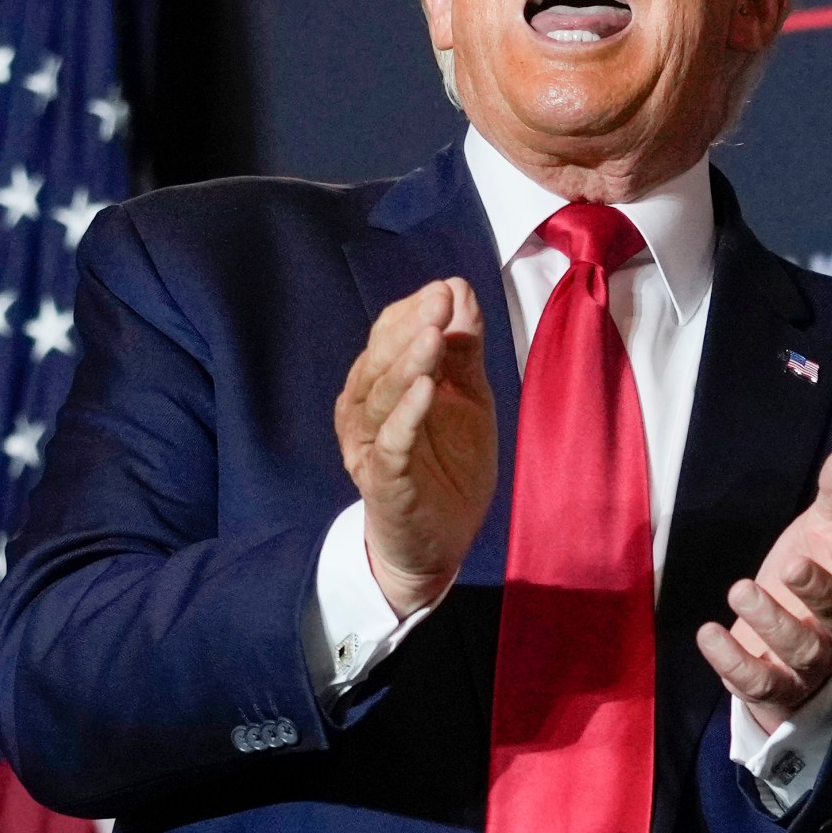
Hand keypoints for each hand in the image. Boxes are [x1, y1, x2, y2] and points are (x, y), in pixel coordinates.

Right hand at [334, 278, 497, 616]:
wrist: (438, 543)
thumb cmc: (448, 465)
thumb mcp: (467, 398)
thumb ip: (463, 349)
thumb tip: (459, 289)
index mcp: (380, 385)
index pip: (388, 336)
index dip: (413, 311)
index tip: (447, 289)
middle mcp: (364, 410)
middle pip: (380, 360)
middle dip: (411, 327)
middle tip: (440, 300)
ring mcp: (370, 445)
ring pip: (381, 397)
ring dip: (408, 364)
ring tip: (432, 336)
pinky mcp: (383, 479)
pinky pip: (391, 443)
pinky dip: (407, 415)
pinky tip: (427, 390)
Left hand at [696, 444, 831, 732]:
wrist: (789, 633)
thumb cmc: (817, 570)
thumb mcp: (825, 529)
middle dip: (816, 591)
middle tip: (789, 565)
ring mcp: (814, 663)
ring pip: (802, 651)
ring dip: (771, 623)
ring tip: (739, 589)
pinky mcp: (778, 686)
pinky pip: (762, 682)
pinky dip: (733, 663)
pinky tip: (708, 633)